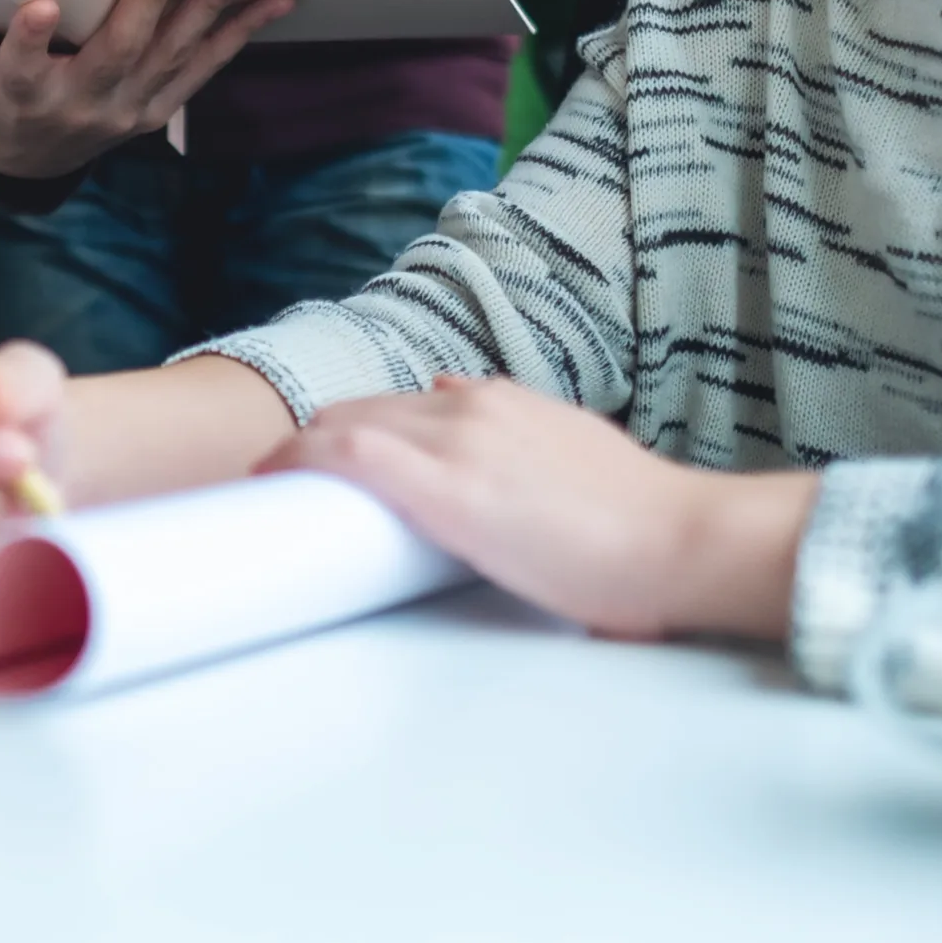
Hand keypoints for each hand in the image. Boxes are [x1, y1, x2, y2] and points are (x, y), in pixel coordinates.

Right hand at [0, 0, 294, 180]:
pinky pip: (201, 69)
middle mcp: (78, 106)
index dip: (29, 41)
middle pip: (117, 53)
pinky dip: (236, 35)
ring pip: (170, 58)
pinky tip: (271, 1)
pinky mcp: (157, 109)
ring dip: (208, 14)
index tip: (37, 8)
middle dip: (151, 2)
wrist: (28, 160)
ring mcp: (124, 111)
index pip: (19, 67)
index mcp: (20, 94)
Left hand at [258, 376, 817, 639]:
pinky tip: (270, 477)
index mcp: (505, 403)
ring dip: (299, 450)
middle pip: (365, 408)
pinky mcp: (446, 486)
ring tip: (262, 482)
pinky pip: (350, 455)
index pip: (406, 402)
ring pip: (348, 423)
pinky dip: (301, 459)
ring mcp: (457, 439)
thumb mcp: (575, 461)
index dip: (357, 426)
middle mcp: (474, 405)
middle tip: (279, 476)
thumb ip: (525, 446)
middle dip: (317, 439)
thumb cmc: (640, 525)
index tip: (327, 455)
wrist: (679, 540)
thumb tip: (475, 425)